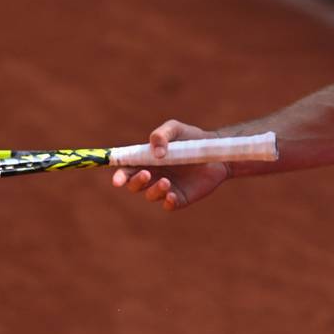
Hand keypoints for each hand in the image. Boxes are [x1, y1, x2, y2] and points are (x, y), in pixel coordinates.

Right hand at [110, 120, 229, 210]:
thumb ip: (161, 135)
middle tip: (146, 174)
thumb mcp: (175, 129)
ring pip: (150, 195)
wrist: (216, 152)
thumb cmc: (192, 138)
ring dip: (154, 190)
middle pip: (134, 185)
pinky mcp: (180, 197)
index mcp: (146, 160)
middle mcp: (153, 175)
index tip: (118, 180)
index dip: (120, 175)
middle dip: (135, 182)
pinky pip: (169, 205)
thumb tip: (156, 153)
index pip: (127, 169)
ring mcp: (166, 187)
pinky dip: (167, 202)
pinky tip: (171, 195)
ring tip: (166, 181)